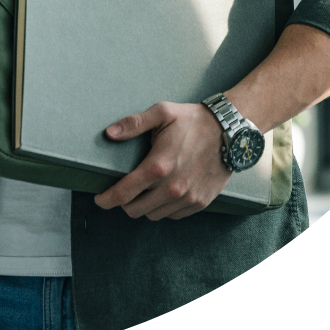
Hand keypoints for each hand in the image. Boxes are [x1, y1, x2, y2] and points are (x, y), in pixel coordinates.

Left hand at [93, 101, 230, 219]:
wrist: (230, 132)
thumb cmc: (193, 120)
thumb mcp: (161, 112)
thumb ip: (133, 123)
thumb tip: (109, 133)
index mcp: (158, 166)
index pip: (123, 193)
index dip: (106, 199)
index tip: (99, 199)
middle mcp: (172, 188)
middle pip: (135, 210)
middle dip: (123, 203)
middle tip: (121, 192)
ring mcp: (188, 198)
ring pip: (153, 216)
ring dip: (143, 207)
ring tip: (141, 193)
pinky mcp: (200, 203)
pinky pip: (172, 216)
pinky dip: (163, 209)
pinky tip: (160, 195)